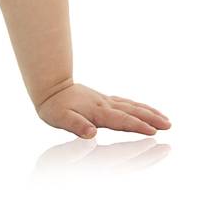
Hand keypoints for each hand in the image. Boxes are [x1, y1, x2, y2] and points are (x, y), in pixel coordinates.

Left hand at [35, 80, 170, 137]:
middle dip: (152, 119)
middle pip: (133, 113)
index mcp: (97, 112)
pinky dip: (140, 107)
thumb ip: (76, 126)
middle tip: (169, 126)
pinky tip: (146, 110)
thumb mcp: (60, 119)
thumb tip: (91, 133)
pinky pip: (127, 103)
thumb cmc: (54, 107)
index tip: (154, 131)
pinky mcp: (105, 100)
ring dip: (150, 113)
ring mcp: (106, 102)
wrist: (50, 85)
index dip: (138, 126)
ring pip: (133, 106)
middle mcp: (105, 105)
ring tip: (166, 120)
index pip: (122, 121)